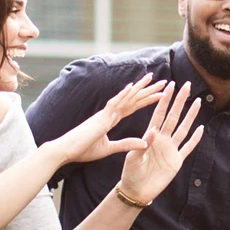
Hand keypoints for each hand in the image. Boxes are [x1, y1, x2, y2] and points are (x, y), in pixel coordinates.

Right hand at [44, 73, 167, 164]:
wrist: (65, 151)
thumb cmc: (83, 150)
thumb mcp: (109, 148)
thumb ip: (126, 144)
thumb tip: (144, 142)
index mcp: (110, 119)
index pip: (132, 107)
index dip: (145, 100)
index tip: (159, 94)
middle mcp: (109, 113)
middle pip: (133, 99)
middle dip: (148, 91)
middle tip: (164, 82)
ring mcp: (104, 114)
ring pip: (126, 98)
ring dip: (140, 88)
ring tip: (153, 78)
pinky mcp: (100, 118)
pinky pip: (113, 104)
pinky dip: (123, 95)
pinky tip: (133, 87)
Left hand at [117, 82, 204, 202]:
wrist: (136, 190)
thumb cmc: (130, 173)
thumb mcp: (133, 157)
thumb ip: (142, 144)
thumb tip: (154, 130)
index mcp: (150, 135)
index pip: (159, 114)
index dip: (164, 100)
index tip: (170, 86)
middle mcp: (162, 140)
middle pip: (173, 116)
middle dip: (180, 101)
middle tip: (187, 85)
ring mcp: (171, 150)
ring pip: (183, 129)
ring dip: (190, 116)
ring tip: (197, 102)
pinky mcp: (177, 161)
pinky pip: (188, 148)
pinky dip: (195, 139)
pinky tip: (201, 128)